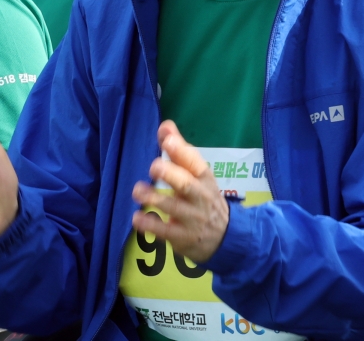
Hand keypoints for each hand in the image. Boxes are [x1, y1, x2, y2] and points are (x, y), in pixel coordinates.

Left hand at [131, 121, 229, 263]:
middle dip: (170, 174)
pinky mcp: (183, 237)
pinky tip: (137, 218)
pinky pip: (165, 231)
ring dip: (154, 198)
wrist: (226, 237)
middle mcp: (200, 197)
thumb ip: (179, 151)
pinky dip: (150, 225)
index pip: (195, 163)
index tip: (168, 140)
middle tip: (154, 166)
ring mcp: (193, 218)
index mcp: (204, 179)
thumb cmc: (204, 199)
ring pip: (173, 207)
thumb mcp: (197, 176)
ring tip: (137, 190)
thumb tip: (165, 125)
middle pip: (187, 184)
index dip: (181, 151)